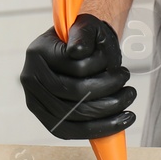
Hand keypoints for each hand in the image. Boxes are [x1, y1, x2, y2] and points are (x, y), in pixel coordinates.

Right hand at [19, 14, 136, 139]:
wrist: (76, 55)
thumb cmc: (84, 42)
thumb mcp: (86, 27)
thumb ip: (83, 34)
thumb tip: (77, 51)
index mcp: (38, 52)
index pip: (76, 67)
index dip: (103, 71)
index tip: (124, 72)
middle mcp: (31, 77)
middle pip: (74, 93)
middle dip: (109, 94)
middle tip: (129, 90)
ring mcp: (35, 101)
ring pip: (74, 115)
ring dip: (108, 112)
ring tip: (126, 102)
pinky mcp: (45, 119)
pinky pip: (71, 131)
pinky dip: (99, 129)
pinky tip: (119, 121)